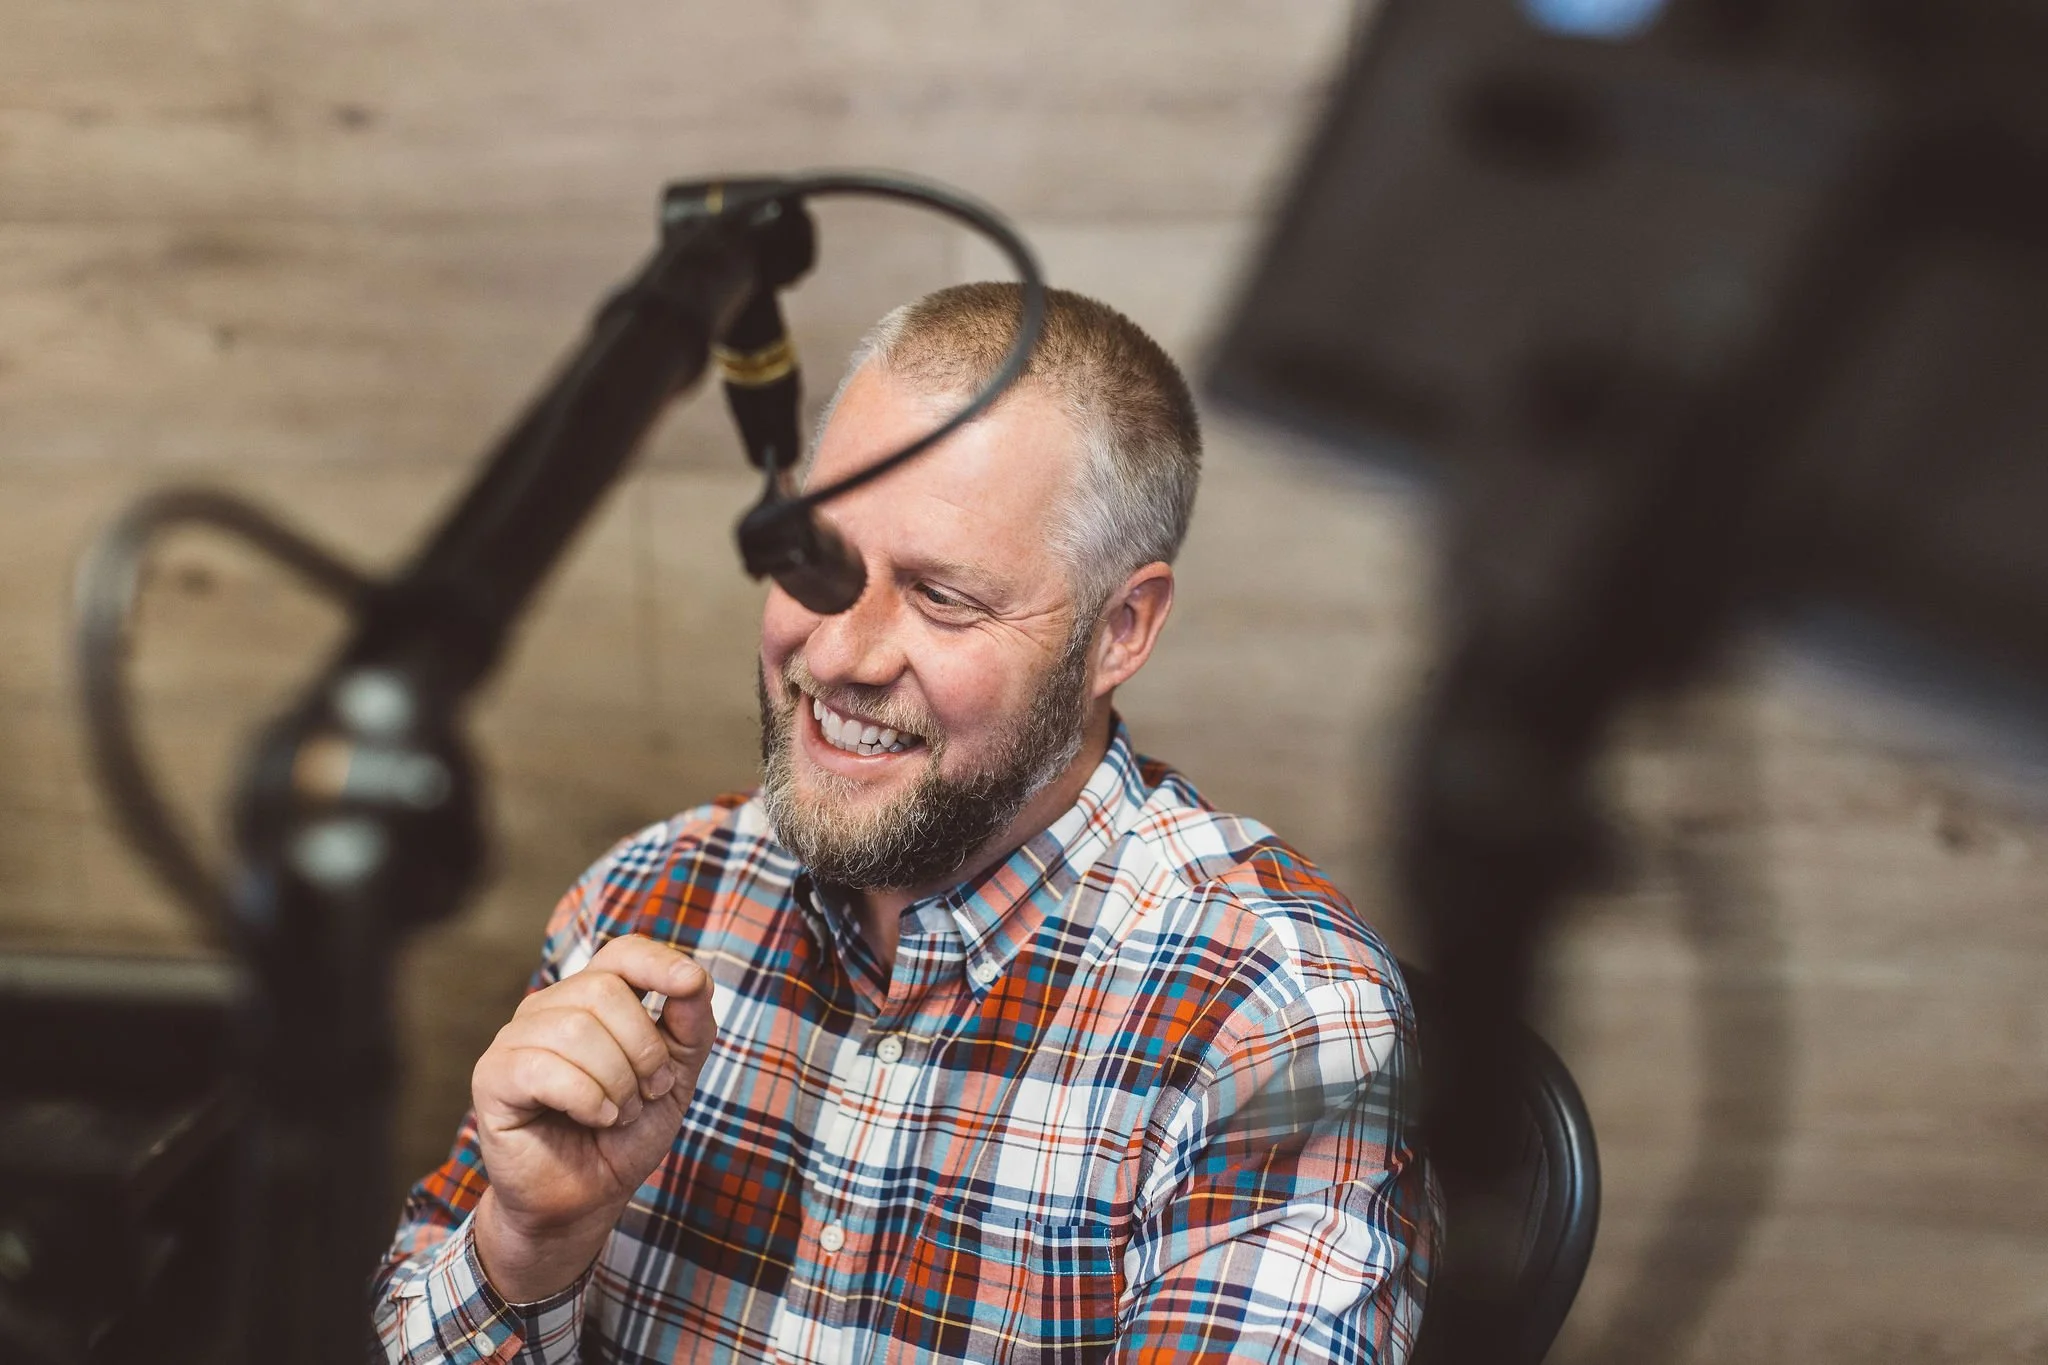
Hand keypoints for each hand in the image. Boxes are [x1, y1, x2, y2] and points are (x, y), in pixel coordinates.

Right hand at [469, 935, 714, 1301]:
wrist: (588, 1198)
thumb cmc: (626, 1133)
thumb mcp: (675, 1076)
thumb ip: (690, 1024)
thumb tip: (693, 978)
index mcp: (591, 999)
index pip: (622, 953)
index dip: (657, 961)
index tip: (689, 985)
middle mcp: (549, 1008)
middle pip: (605, 991)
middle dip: (644, 1050)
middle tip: (647, 1093)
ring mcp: (515, 1039)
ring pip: (577, 1030)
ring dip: (617, 1082)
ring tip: (619, 1113)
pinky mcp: (492, 1077)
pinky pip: (546, 1069)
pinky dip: (588, 1099)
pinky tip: (596, 1119)